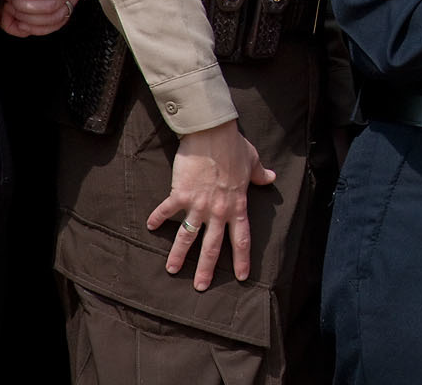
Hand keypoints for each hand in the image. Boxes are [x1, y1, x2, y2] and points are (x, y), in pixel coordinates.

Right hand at [146, 119, 275, 290]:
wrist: (212, 133)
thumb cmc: (233, 146)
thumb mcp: (252, 161)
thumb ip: (260, 174)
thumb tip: (271, 177)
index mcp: (237, 206)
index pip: (241, 239)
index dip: (241, 259)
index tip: (241, 276)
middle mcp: (218, 210)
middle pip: (212, 246)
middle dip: (206, 269)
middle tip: (200, 287)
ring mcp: (198, 204)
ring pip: (187, 236)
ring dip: (178, 254)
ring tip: (171, 269)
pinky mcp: (180, 194)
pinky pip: (167, 210)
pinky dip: (158, 218)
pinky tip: (150, 226)